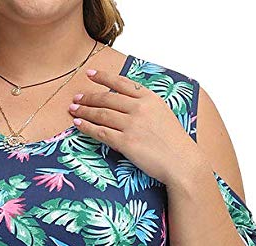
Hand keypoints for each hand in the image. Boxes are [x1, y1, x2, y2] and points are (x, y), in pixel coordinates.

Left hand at [68, 67, 200, 185]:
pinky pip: (102, 132)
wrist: (182, 161)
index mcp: (150, 98)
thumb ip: (145, 106)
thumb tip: (126, 105)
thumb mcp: (163, 114)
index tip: (90, 75)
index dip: (103, 78)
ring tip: (73, 110)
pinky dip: (88, 127)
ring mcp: (132, 125)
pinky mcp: (127, 143)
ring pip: (102, 114)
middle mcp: (140, 108)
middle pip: (108, 99)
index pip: (122, 83)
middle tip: (76, 98)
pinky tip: (78, 124)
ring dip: (85, 111)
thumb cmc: (174, 142)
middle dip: (89, 97)